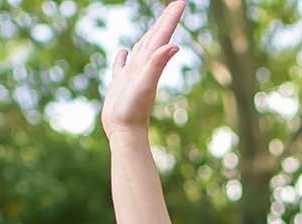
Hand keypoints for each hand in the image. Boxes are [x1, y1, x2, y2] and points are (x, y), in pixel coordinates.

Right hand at [102, 0, 182, 141]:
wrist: (124, 133)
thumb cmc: (134, 110)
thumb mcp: (146, 84)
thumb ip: (158, 63)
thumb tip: (174, 45)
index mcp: (150, 62)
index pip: (162, 34)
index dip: (171, 17)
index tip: (182, 1)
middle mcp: (143, 65)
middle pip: (155, 37)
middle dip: (165, 20)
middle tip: (175, 5)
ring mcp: (131, 74)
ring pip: (141, 48)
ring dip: (148, 35)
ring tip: (154, 25)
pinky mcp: (119, 84)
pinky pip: (121, 65)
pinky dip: (123, 56)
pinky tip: (124, 52)